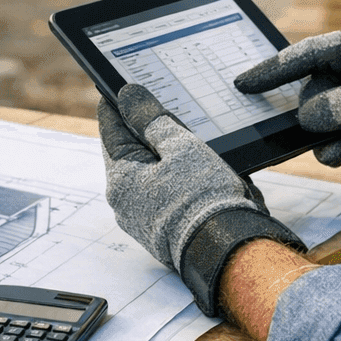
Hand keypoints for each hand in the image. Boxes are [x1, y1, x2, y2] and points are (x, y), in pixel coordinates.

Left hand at [99, 84, 305, 315]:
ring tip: (186, 139)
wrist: (229, 251)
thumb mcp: (179, 146)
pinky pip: (163, 194)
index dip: (118, 106)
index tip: (119, 88)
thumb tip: (128, 95)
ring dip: (164, 156)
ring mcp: (142, 220)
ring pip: (149, 174)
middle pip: (130, 153)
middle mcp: (124, 203)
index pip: (111, 130)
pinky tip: (196, 170)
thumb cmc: (203, 199)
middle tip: (160, 108)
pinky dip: (175, 179)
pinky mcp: (162, 231)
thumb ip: (151, 119)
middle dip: (145, 131)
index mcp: (120, 179)